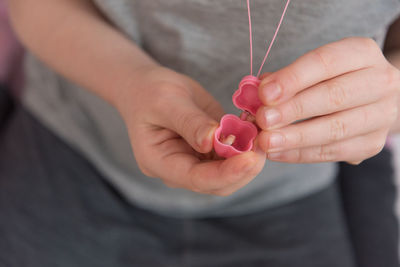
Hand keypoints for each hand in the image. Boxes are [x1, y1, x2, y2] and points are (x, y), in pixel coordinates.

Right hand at [116, 66, 265, 195]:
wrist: (148, 88)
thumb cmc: (150, 92)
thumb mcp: (166, 101)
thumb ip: (190, 122)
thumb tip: (214, 140)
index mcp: (159, 162)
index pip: (196, 179)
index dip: (226, 173)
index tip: (251, 159)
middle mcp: (178, 170)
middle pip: (217, 183)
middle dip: (243, 168)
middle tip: (264, 142)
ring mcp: (194, 163)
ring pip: (229, 174)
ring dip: (249, 157)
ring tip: (263, 133)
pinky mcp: (208, 153)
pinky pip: (231, 156)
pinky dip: (246, 145)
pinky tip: (255, 128)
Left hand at [256, 37, 399, 164]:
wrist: (367, 100)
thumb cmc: (330, 80)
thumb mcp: (312, 69)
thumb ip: (285, 79)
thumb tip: (255, 93)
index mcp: (361, 53)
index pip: (326, 62)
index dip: (293, 78)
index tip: (264, 93)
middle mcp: (380, 81)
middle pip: (334, 96)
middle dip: (293, 110)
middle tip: (263, 120)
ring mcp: (381, 115)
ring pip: (335, 129)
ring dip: (295, 137)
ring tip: (266, 142)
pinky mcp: (372, 144)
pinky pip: (333, 152)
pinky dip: (301, 154)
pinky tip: (277, 153)